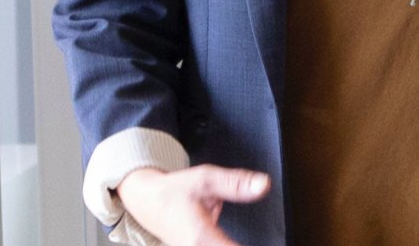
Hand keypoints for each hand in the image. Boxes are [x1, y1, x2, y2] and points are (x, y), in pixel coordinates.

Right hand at [117, 164, 271, 245]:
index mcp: (200, 238)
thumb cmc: (174, 191)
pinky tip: (230, 239)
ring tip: (266, 241)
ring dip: (232, 243)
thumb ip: (236, 184)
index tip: (273, 243)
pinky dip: (226, 244)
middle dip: (242, 245)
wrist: (145, 201)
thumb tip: (264, 185)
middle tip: (273, 241)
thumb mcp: (206, 179)